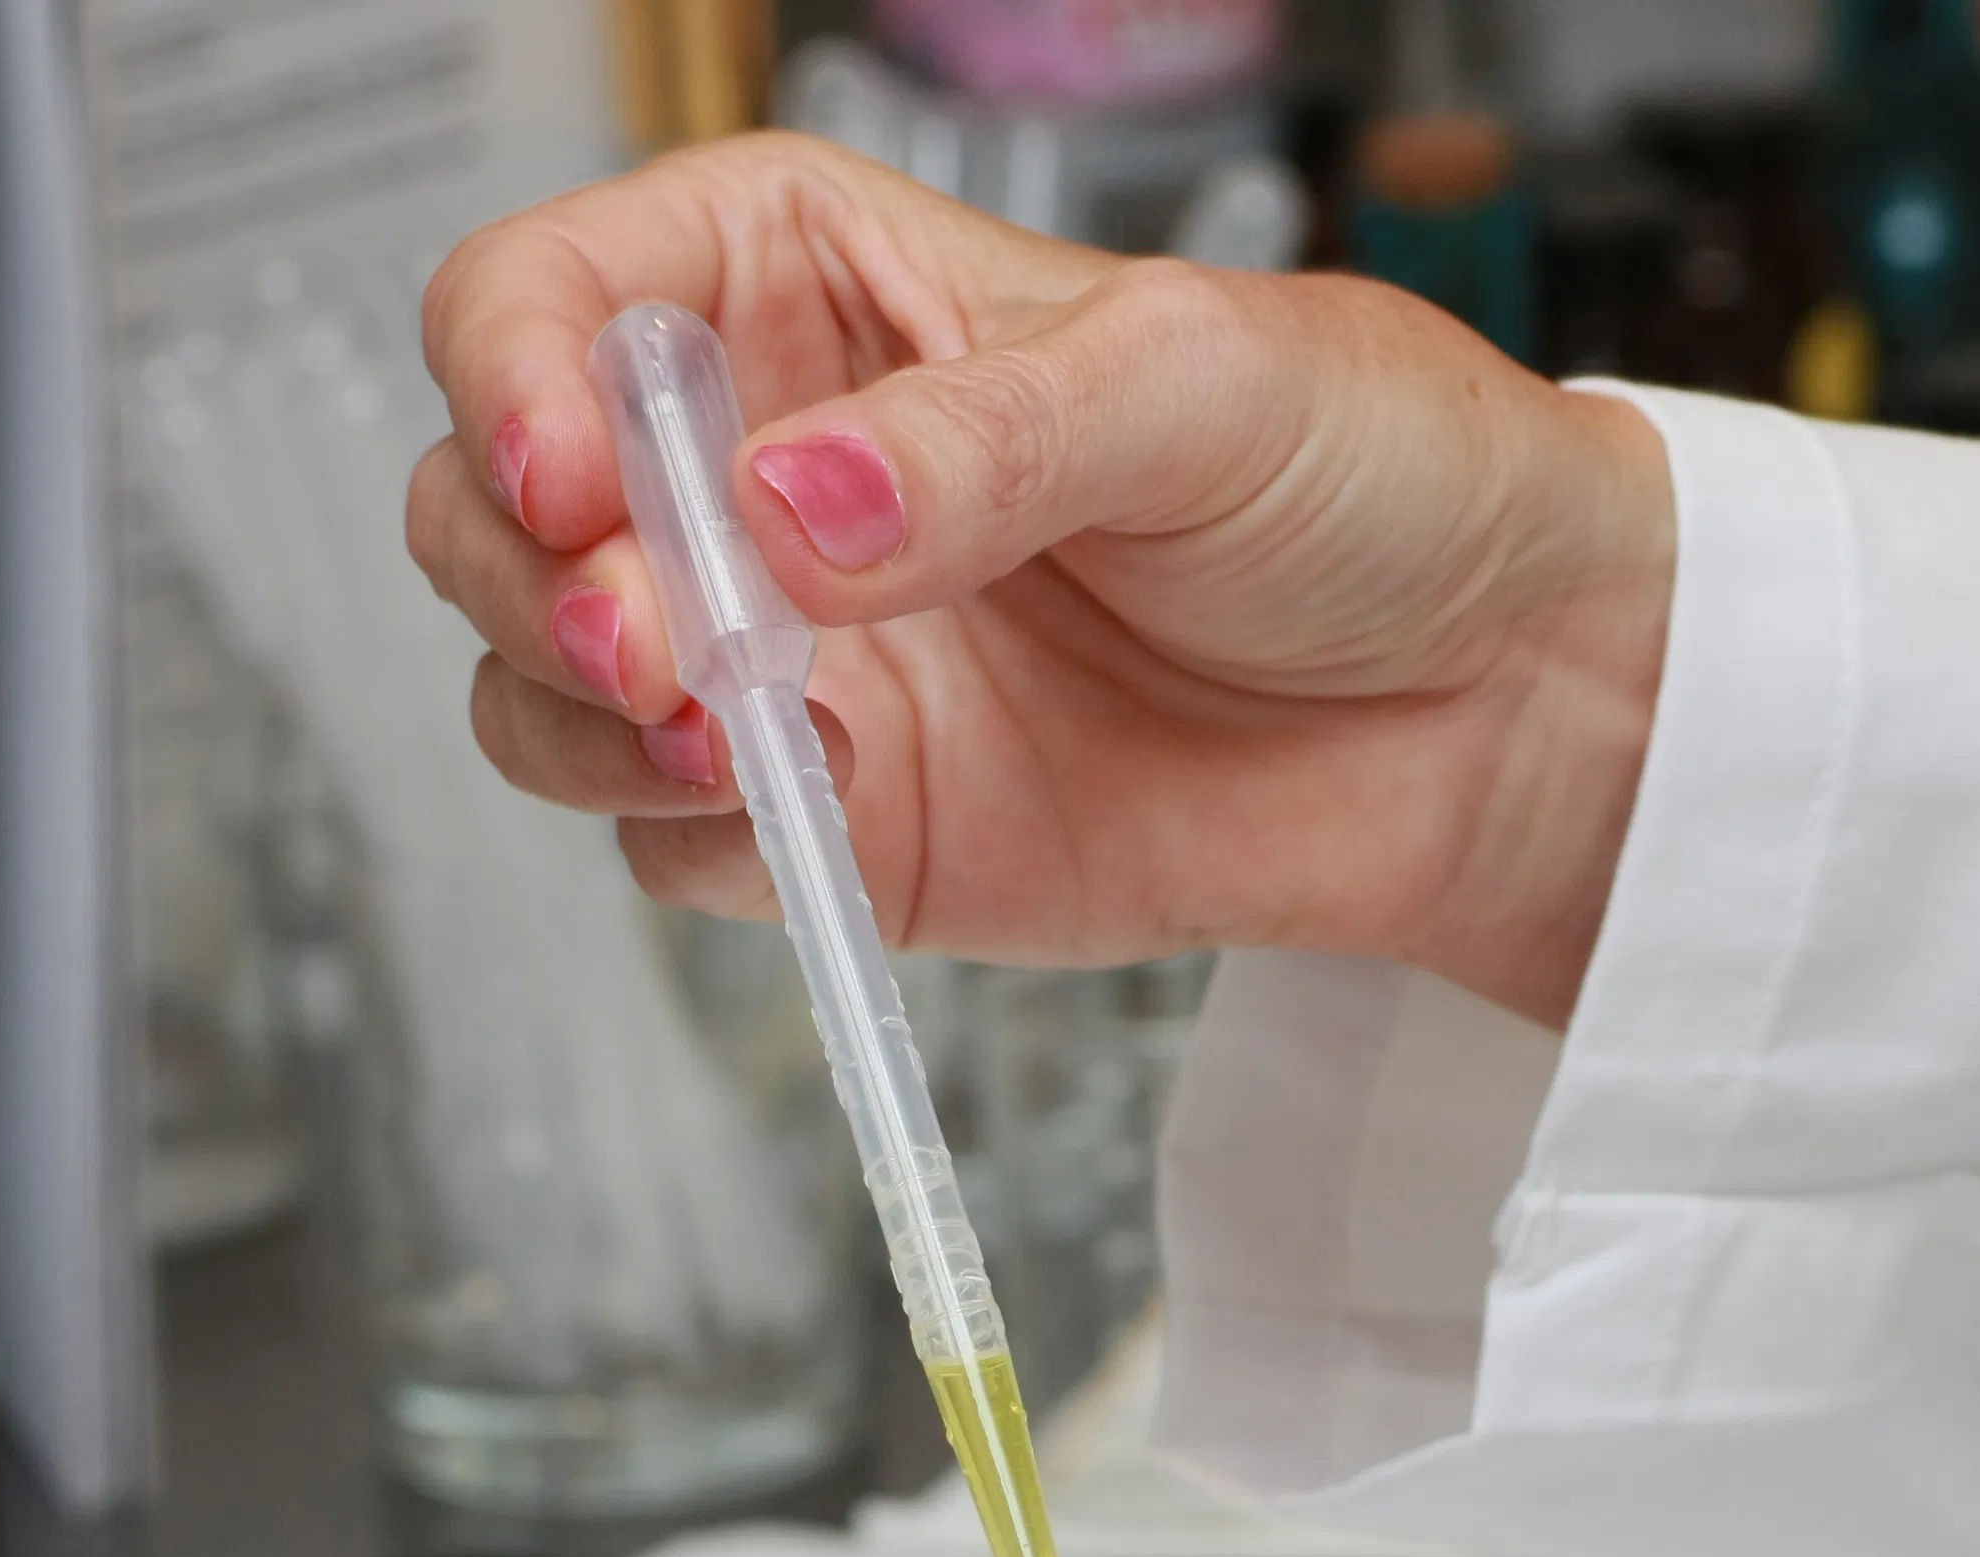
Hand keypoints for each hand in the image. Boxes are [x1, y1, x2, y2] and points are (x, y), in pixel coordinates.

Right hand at [411, 141, 1671, 1028]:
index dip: (516, 382)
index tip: (582, 484)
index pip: (550, 297)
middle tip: (655, 649)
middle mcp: (756, 468)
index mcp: (805, 282)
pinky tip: (831, 817)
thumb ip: (977, 447)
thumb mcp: (1192, 385)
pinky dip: (710, 847)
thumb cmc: (1368, 479)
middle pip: (494, 508)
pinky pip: (679, 852)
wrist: (1485, 710)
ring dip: (587, 726)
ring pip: (548, 693)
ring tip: (733, 740)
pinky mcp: (841, 825)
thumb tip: (789, 517)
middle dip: (533, 583)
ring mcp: (787, 659)